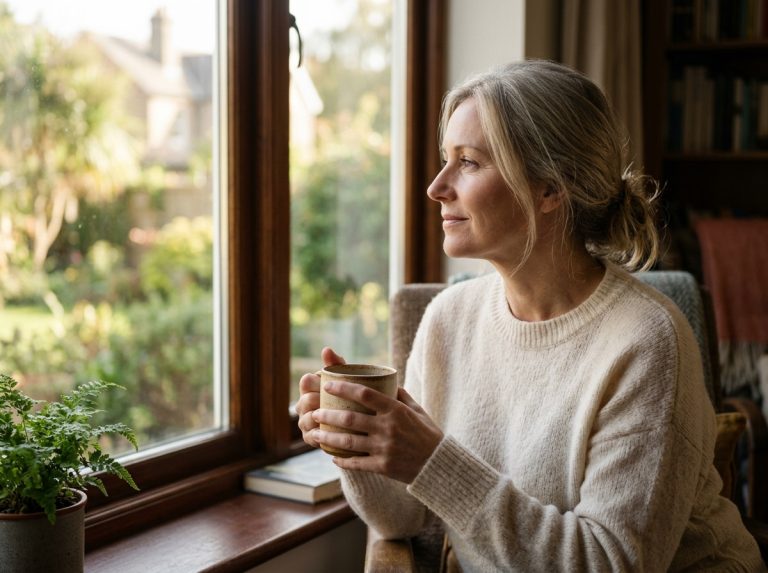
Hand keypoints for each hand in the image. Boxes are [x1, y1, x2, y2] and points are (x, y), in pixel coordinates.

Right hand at [296, 347, 344, 447]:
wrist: (361, 422)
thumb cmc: (352, 395)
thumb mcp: (348, 379)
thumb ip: (337, 365)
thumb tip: (326, 349)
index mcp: (310, 387)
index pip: (306, 381)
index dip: (318, 383)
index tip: (333, 385)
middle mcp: (303, 404)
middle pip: (305, 400)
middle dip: (319, 401)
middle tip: (338, 404)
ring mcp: (305, 421)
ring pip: (306, 419)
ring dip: (319, 419)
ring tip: (333, 419)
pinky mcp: (311, 438)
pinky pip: (311, 437)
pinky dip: (320, 435)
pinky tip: (331, 435)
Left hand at [311, 383, 443, 483]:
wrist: (438, 465)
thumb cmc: (428, 434)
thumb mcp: (417, 410)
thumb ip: (400, 395)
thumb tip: (385, 381)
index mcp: (396, 410)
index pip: (364, 394)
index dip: (343, 388)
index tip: (328, 385)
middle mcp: (388, 428)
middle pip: (350, 418)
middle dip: (328, 415)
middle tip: (315, 412)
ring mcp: (384, 448)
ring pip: (348, 442)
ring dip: (328, 437)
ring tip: (315, 434)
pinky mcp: (382, 467)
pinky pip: (356, 463)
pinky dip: (342, 461)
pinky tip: (333, 458)